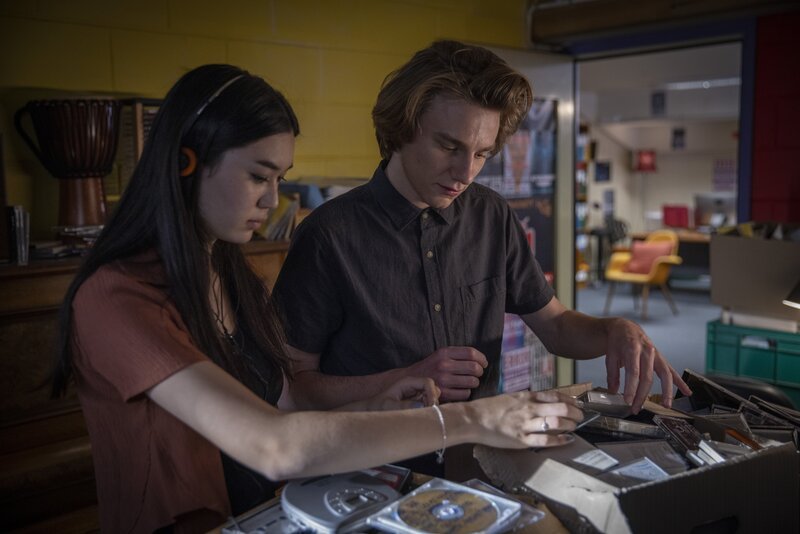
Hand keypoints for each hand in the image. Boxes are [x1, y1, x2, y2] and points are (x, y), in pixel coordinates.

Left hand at [366, 376, 439, 410]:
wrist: (372, 410)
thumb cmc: (377, 406)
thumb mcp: (388, 406)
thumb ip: (403, 406)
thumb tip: (421, 406)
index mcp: (407, 382)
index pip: (427, 382)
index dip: (432, 393)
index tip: (431, 407)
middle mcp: (414, 386)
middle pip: (433, 389)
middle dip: (432, 400)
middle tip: (425, 413)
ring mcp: (416, 393)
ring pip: (433, 397)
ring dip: (431, 406)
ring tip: (420, 415)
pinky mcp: (417, 401)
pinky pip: (429, 404)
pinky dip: (428, 410)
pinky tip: (419, 416)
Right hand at [406, 346, 487, 401]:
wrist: (410, 381)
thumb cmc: (430, 368)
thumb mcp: (440, 355)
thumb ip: (458, 355)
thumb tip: (481, 361)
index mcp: (444, 353)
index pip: (471, 353)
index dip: (481, 358)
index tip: (484, 363)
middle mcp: (444, 365)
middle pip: (474, 368)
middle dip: (479, 372)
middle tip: (477, 374)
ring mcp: (443, 380)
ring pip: (472, 382)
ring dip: (474, 383)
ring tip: (469, 382)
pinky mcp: (443, 394)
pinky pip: (465, 394)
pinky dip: (466, 392)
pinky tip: (461, 390)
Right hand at [468, 390, 582, 448]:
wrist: (474, 419)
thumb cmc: (490, 407)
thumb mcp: (511, 397)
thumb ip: (527, 399)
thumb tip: (543, 401)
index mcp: (526, 396)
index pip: (555, 395)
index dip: (570, 399)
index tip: (578, 404)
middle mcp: (529, 408)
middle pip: (560, 408)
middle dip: (575, 413)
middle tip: (581, 417)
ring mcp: (526, 425)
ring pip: (555, 423)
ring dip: (570, 425)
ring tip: (574, 427)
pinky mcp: (522, 440)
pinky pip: (545, 441)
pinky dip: (559, 440)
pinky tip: (567, 440)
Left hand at [604, 318, 691, 412]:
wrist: (626, 328)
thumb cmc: (618, 341)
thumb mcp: (610, 355)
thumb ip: (612, 374)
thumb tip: (613, 391)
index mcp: (632, 348)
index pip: (634, 371)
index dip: (631, 387)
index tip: (628, 400)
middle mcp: (647, 351)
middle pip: (647, 377)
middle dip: (642, 395)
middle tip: (635, 408)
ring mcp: (657, 354)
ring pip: (665, 374)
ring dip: (666, 391)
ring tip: (666, 405)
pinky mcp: (661, 358)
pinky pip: (672, 371)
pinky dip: (680, 382)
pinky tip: (687, 392)